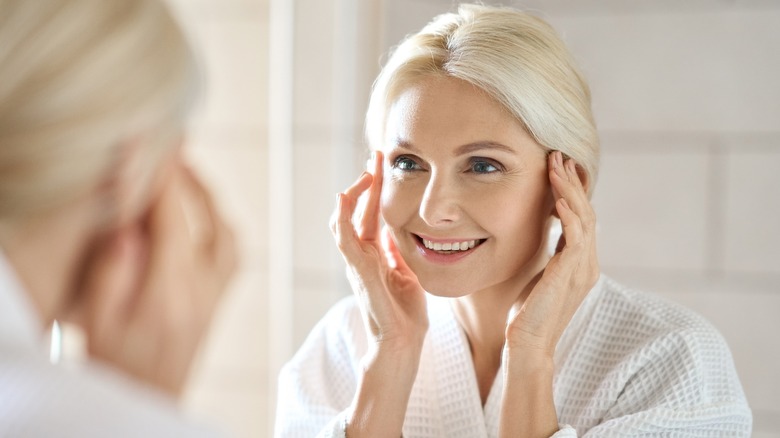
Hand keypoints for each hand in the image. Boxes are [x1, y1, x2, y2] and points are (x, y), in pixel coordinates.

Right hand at [75, 162, 236, 396]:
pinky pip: (233, 256)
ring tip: (185, 176)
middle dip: (191, 179)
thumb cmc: (112, 367)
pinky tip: (202, 216)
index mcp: (169, 293)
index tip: (153, 142)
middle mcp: (202, 292)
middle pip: (209, 221)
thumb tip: (130, 224)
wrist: (146, 406)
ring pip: (229, 236)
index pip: (171, 220)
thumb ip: (112, 272)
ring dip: (211, 201)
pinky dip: (221, 226)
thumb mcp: (96, 324)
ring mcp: (215, 299)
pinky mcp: (217, 304)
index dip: (161, 176)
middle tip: (170, 149)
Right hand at [330, 151, 427, 353]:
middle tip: (377, 156)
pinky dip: (341, 217)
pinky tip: (344, 197)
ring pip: (344, 220)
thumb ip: (396, 252)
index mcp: (373, 254)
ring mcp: (356, 262)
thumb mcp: (406, 272)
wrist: (402, 341)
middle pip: (356, 210)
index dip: (374, 189)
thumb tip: (395, 232)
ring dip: (354, 193)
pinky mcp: (358, 271)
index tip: (384, 165)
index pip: (369, 213)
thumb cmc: (404, 312)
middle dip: (366, 182)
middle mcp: (360, 255)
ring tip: (367, 171)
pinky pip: (343, 239)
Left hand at [505, 151, 599, 357]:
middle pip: (586, 211)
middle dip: (572, 181)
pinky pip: (576, 238)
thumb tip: (544, 233)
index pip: (581, 216)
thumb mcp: (541, 275)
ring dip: (569, 190)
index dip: (572, 189)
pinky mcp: (571, 275)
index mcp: (582, 261)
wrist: (529, 343)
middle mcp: (588, 263)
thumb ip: (550, 255)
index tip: (560, 166)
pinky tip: (558, 199)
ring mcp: (582, 269)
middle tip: (558, 155)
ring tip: (556, 166)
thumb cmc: (529, 311)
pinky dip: (568, 216)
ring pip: (583, 218)